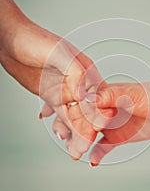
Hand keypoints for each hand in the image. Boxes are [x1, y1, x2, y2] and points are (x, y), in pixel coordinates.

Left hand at [0, 44, 113, 158]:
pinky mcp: (53, 95)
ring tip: (74, 151)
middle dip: (85, 132)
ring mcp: (65, 90)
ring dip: (75, 134)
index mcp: (86, 71)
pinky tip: (61, 136)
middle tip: (81, 150)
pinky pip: (60, 114)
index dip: (96, 115)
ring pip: (74, 116)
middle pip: (86, 111)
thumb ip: (74, 71)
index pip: (95, 98)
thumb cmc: (35, 40)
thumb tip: (85, 93)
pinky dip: (62, 126)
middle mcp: (79, 83)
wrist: (12, 40)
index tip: (96, 132)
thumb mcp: (58, 52)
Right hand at [52, 80, 149, 163]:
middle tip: (62, 138)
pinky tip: (92, 161)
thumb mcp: (129, 94)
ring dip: (79, 144)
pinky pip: (103, 148)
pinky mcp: (117, 138)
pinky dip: (96, 154)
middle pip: (79, 122)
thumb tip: (87, 100)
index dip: (67, 111)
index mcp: (100, 97)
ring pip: (87, 136)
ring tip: (74, 153)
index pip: (79, 105)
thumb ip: (108, 97)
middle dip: (69, 129)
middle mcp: (101, 112)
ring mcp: (107, 126)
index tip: (54, 118)